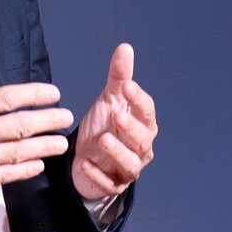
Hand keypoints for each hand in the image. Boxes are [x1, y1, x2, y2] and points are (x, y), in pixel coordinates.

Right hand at [0, 30, 74, 195]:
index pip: (6, 99)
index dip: (34, 95)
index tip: (52, 93)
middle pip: (19, 127)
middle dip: (47, 121)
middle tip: (65, 117)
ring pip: (16, 153)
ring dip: (43, 147)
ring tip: (61, 143)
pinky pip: (4, 175)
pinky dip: (24, 170)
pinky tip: (37, 164)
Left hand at [72, 43, 156, 199]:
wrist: (85, 155)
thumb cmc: (103, 125)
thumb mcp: (109, 99)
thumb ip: (119, 77)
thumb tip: (125, 47)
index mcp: (143, 123)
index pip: (146, 111)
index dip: (138, 99)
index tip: (127, 86)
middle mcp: (140, 147)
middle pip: (142, 139)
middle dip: (131, 128)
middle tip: (116, 116)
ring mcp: (128, 168)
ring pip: (131, 164)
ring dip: (118, 152)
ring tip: (103, 140)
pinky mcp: (113, 184)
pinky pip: (109, 183)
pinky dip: (97, 174)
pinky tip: (84, 163)